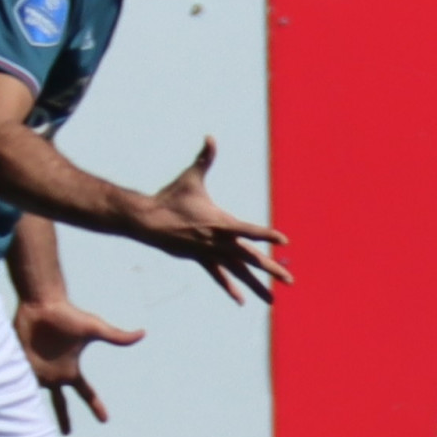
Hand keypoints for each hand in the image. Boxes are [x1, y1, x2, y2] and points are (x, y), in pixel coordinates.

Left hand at [15, 295, 145, 421]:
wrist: (41, 304)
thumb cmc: (67, 316)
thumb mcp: (94, 329)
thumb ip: (116, 336)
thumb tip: (143, 333)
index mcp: (71, 370)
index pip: (86, 393)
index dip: (96, 407)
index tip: (105, 420)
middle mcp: (54, 373)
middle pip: (60, 402)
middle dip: (64, 418)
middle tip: (67, 433)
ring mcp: (36, 371)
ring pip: (34, 397)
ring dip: (32, 409)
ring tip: (27, 426)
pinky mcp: (19, 365)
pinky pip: (15, 384)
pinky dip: (13, 395)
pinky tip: (8, 410)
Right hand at [131, 136, 287, 302]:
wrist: (145, 220)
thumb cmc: (170, 197)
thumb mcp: (190, 177)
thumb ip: (205, 158)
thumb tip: (210, 136)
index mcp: (220, 222)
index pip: (248, 230)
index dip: (265, 234)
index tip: (284, 239)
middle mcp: (218, 242)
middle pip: (250, 258)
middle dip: (271, 269)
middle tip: (290, 280)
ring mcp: (209, 253)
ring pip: (237, 272)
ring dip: (256, 285)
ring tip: (272, 300)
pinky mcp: (200, 260)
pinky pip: (218, 276)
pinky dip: (230, 287)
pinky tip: (241, 300)